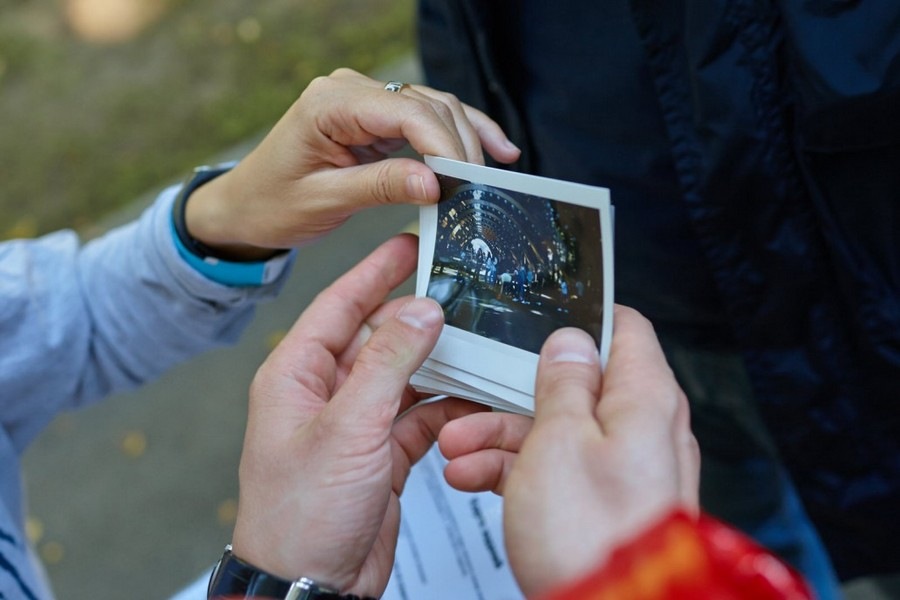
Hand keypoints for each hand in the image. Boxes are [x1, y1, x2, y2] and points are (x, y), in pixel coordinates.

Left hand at [184, 68, 519, 259]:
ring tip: (490, 176)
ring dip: (466, 139)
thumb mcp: (325, 201)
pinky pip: (425, 119)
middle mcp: (348, 90)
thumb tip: (434, 185)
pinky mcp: (374, 117)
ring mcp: (364, 100)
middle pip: (426, 105)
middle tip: (480, 189)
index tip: (466, 179)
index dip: (443, 143)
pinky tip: (491, 148)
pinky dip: (457, 136)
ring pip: (434, 108)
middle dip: (460, 145)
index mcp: (328, 104)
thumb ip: (380, 187)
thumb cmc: (273, 203)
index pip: (404, 110)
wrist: (246, 205)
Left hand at [229, 234, 485, 596]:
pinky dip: (446, 406)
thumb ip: (388, 364)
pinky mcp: (382, 454)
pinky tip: (472, 395)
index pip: (340, 305)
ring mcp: (355, 425)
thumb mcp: (348, 429)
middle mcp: (325, 394)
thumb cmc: (300, 516)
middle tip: (460, 290)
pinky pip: (420, 414)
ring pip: (404, 376)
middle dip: (417, 318)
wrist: (309, 586)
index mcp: (297, 375)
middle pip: (378, 338)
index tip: (409, 242)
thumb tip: (420, 310)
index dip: (376, 271)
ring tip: (477, 340)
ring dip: (438, 364)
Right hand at [439, 306, 699, 597]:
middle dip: (517, 392)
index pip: (624, 330)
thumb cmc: (593, 536)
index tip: (536, 322)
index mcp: (644, 398)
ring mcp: (625, 468)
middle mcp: (643, 429)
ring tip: (457, 450)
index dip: (579, 321)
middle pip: (578, 386)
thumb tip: (569, 342)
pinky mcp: (607, 503)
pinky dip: (518, 470)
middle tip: (474, 398)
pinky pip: (560, 470)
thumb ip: (564, 383)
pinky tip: (474, 478)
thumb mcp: (560, 439)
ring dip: (504, 436)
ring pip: (560, 431)